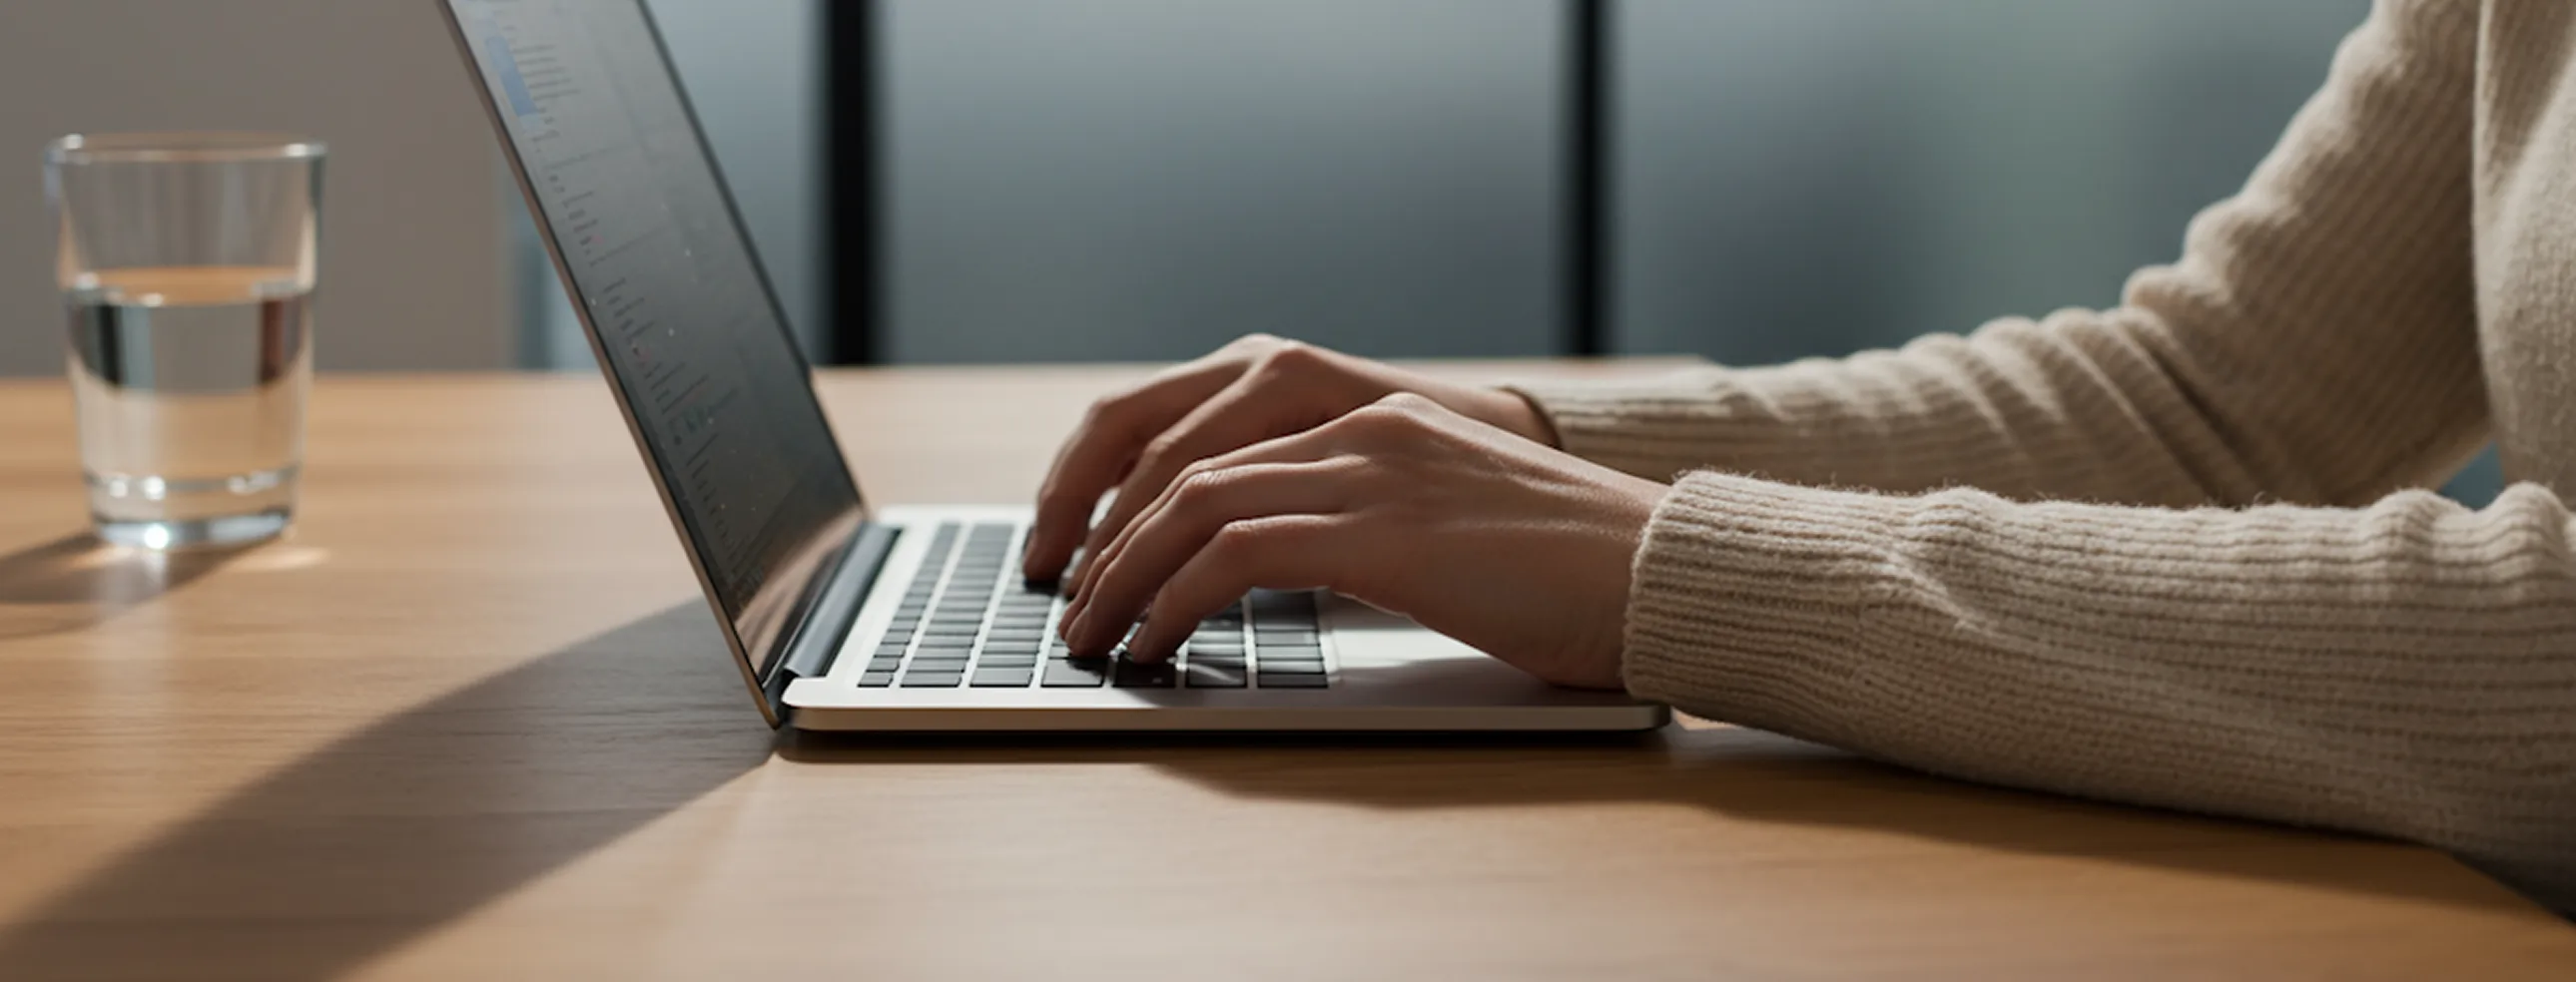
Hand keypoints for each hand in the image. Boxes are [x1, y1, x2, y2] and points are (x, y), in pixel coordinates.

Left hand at [1056, 394, 1665, 689]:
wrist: (1665, 573)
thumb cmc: (1577, 574)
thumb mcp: (1457, 529)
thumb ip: (1375, 525)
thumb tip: (1283, 573)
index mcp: (1380, 416)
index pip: (1214, 437)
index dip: (1134, 496)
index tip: (1098, 555)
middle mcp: (1364, 426)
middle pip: (1183, 461)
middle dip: (1105, 536)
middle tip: (1070, 602)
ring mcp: (1373, 470)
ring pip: (1193, 505)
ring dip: (1125, 576)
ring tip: (1094, 635)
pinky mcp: (1381, 531)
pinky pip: (1234, 556)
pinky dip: (1176, 602)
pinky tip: (1157, 645)